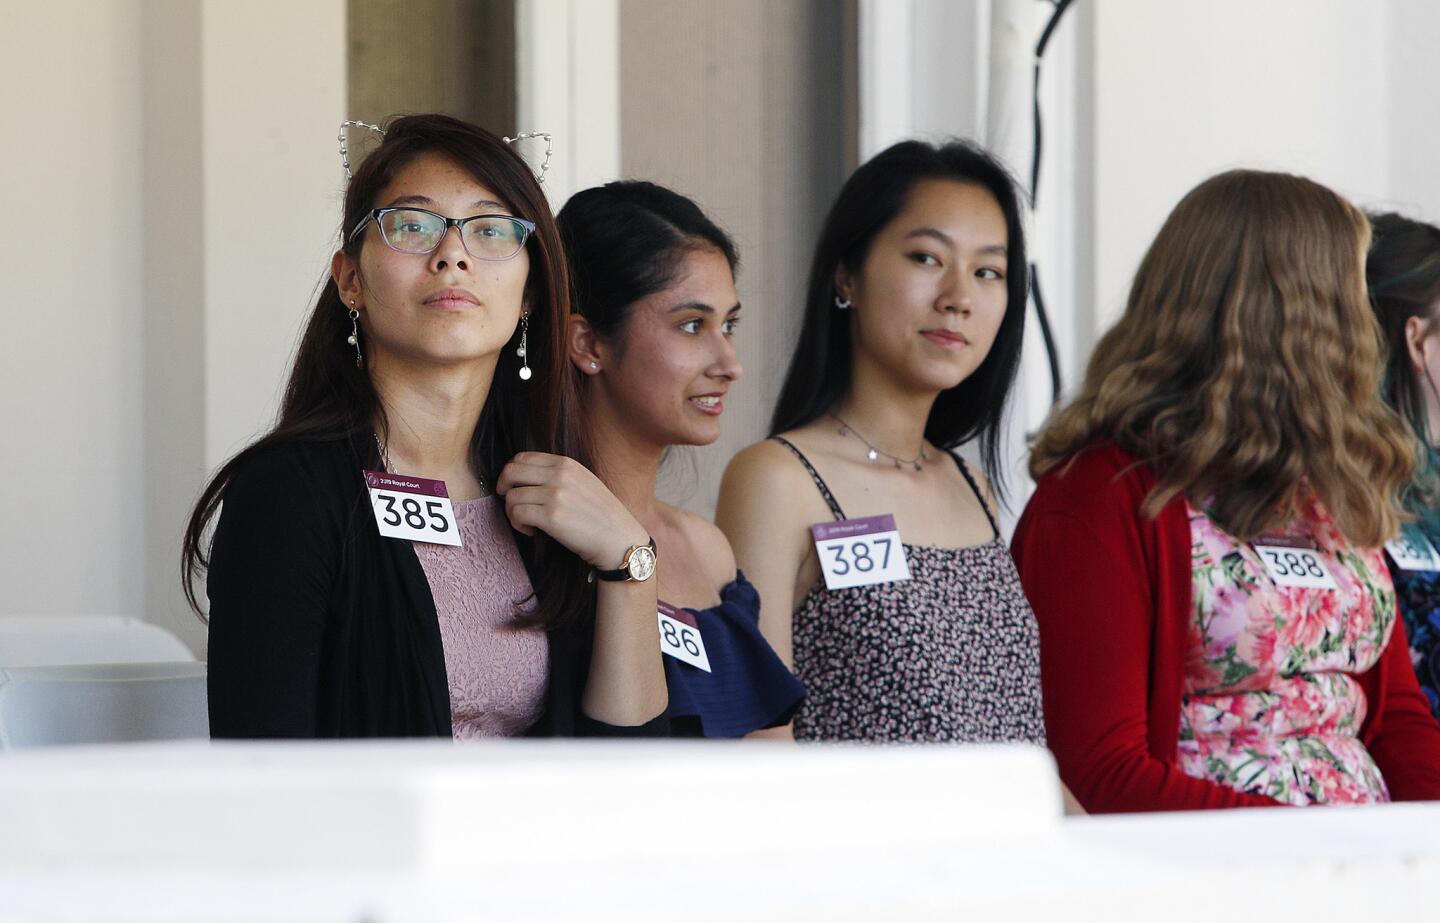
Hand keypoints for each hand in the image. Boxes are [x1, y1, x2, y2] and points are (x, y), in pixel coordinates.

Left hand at [496, 452, 648, 568]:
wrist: (619, 539)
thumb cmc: (601, 515)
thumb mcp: (583, 482)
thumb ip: (557, 474)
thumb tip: (524, 478)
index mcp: (566, 463)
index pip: (522, 457)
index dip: (511, 473)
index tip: (513, 487)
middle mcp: (559, 474)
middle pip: (510, 472)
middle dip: (504, 488)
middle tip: (512, 504)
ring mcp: (555, 495)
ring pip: (511, 497)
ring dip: (513, 513)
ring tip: (528, 523)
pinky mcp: (552, 517)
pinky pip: (517, 514)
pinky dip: (518, 525)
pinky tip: (532, 531)